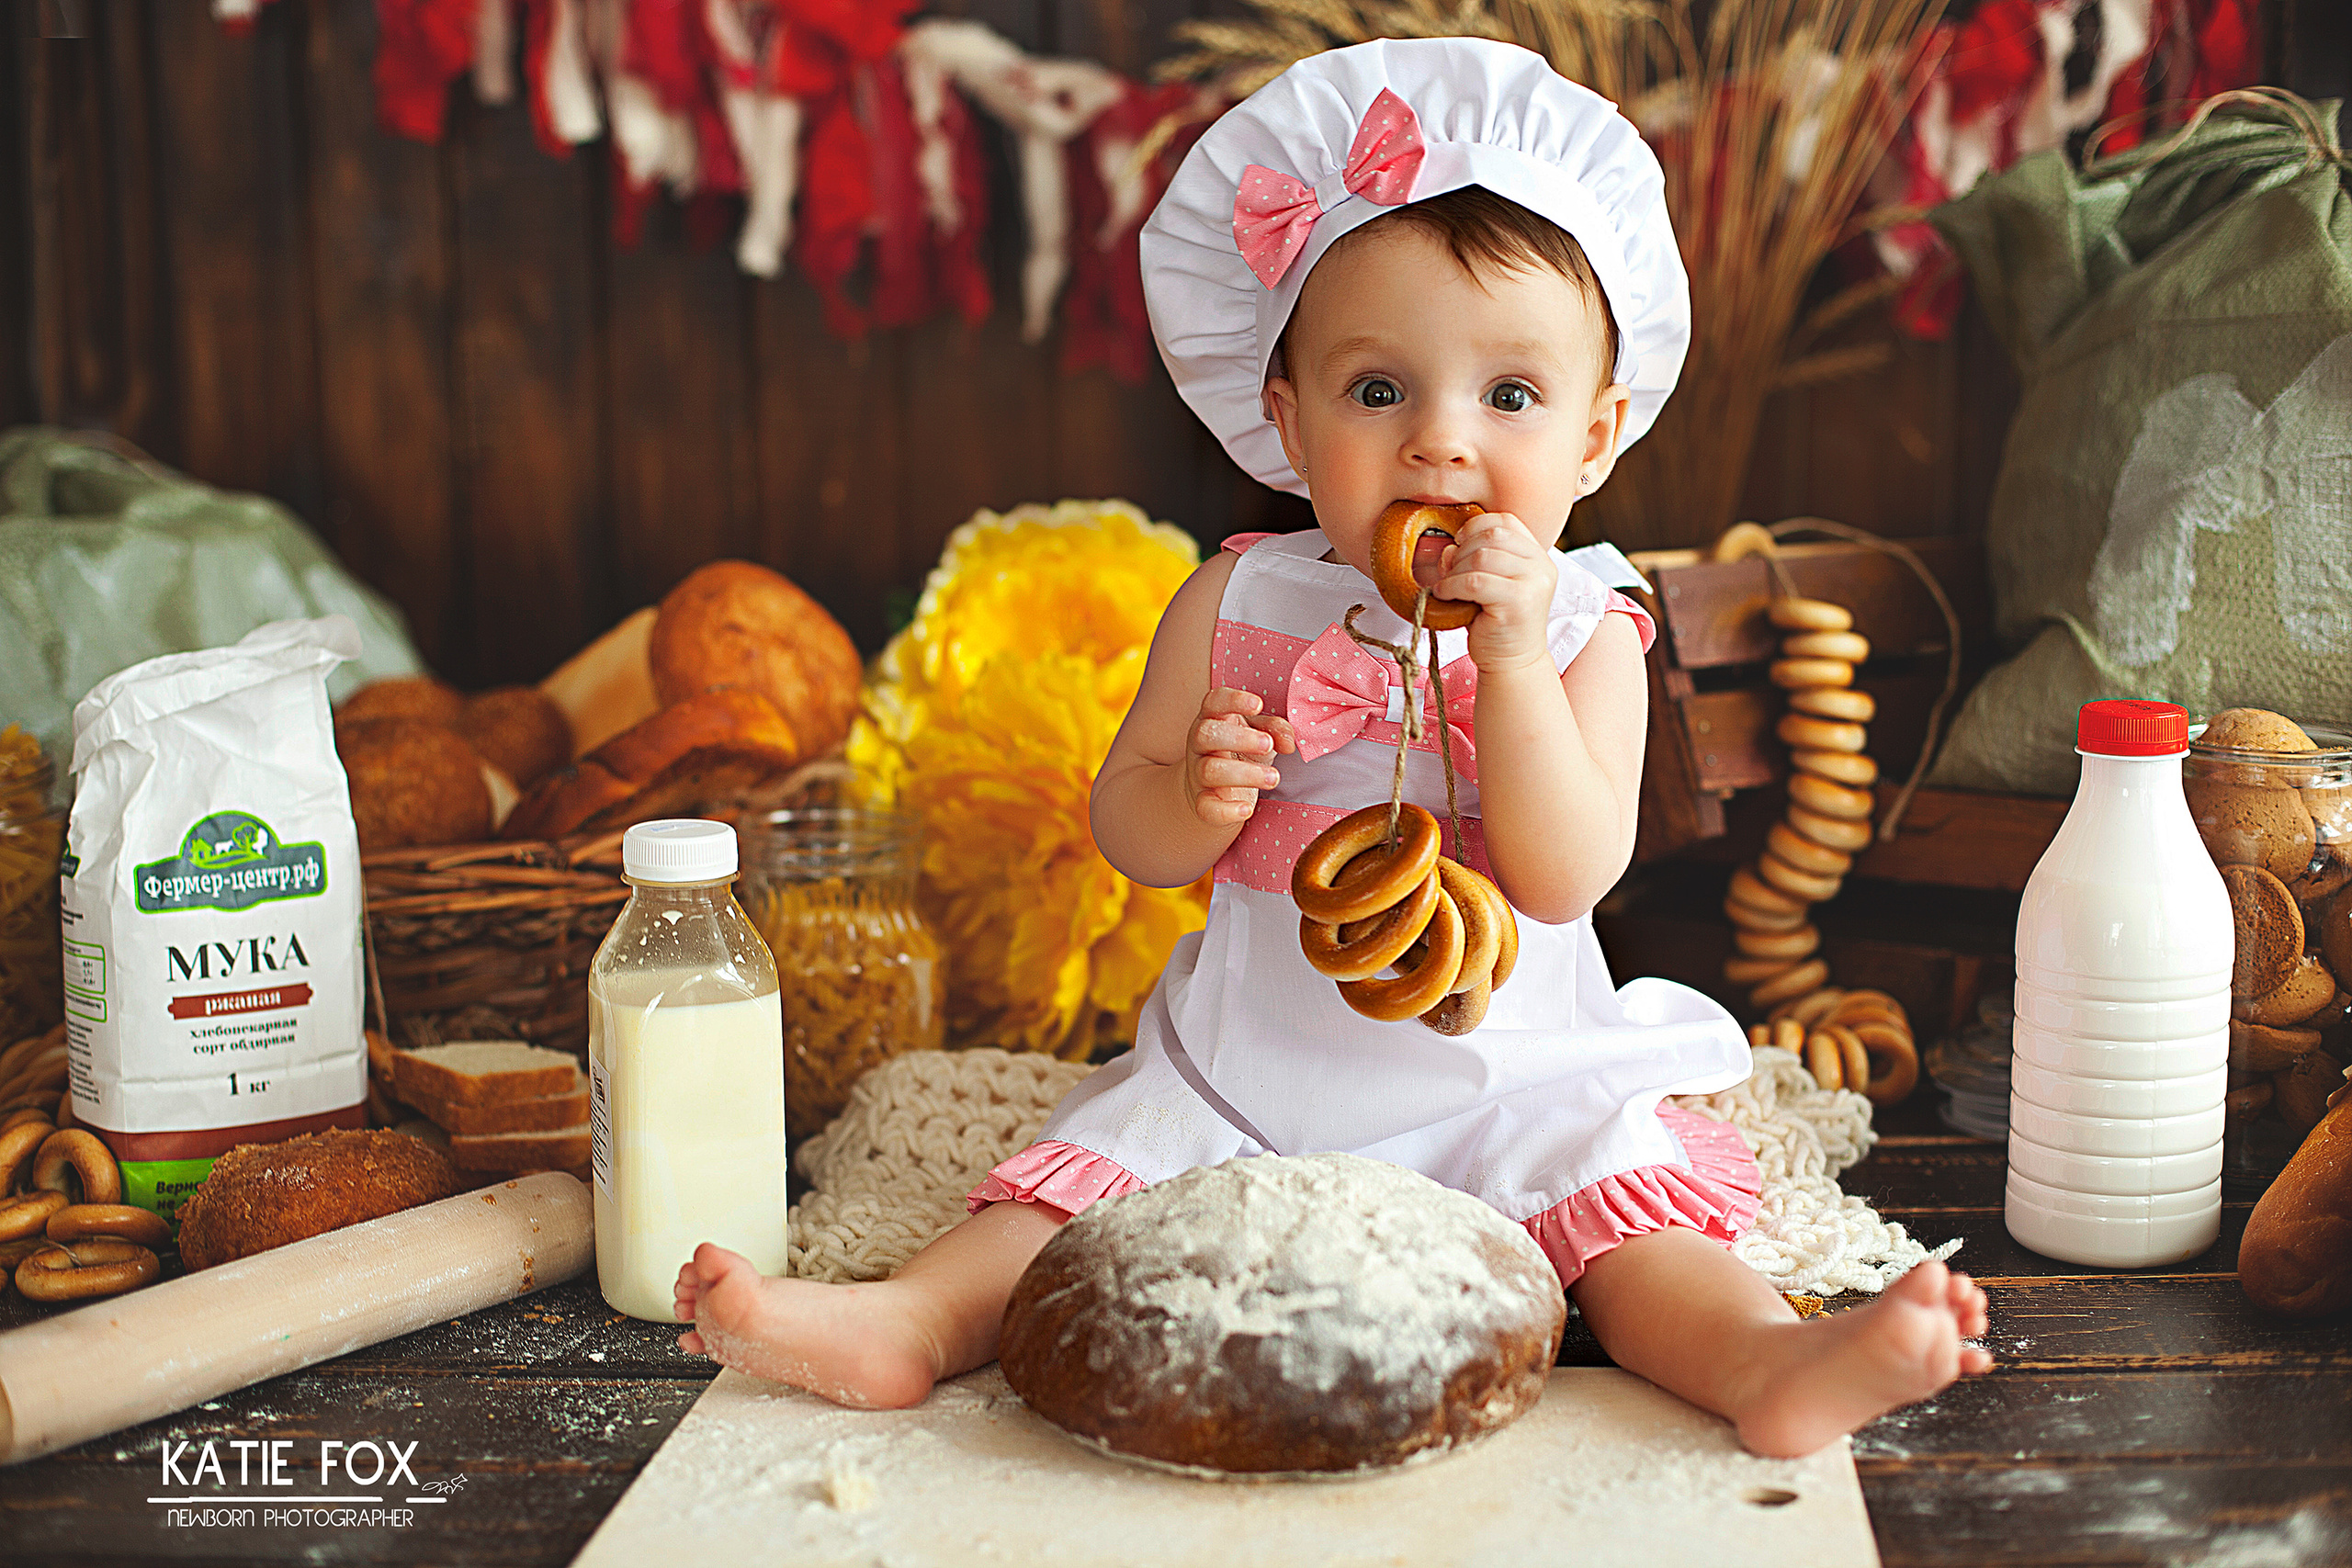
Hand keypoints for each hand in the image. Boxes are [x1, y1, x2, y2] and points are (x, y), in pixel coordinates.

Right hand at [1184, 688, 1295, 825]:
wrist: (1216, 792)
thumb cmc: (1242, 753)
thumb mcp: (1260, 734)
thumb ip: (1276, 730)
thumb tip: (1289, 743)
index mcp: (1213, 719)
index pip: (1214, 701)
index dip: (1234, 700)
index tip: (1258, 705)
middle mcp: (1200, 744)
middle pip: (1206, 734)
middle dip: (1240, 738)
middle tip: (1268, 745)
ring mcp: (1198, 774)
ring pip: (1211, 770)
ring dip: (1245, 774)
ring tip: (1274, 778)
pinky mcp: (1202, 803)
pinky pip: (1207, 807)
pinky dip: (1226, 810)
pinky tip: (1247, 809)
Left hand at [1436, 511, 1557, 672]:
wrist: (1512, 661)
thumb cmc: (1497, 622)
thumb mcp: (1488, 581)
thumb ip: (1474, 558)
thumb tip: (1448, 547)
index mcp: (1537, 555)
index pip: (1506, 521)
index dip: (1475, 527)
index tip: (1459, 544)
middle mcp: (1541, 565)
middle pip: (1492, 536)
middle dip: (1462, 550)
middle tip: (1449, 571)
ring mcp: (1533, 583)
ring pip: (1482, 557)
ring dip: (1455, 570)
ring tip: (1447, 586)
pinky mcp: (1519, 602)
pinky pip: (1475, 581)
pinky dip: (1452, 585)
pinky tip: (1445, 595)